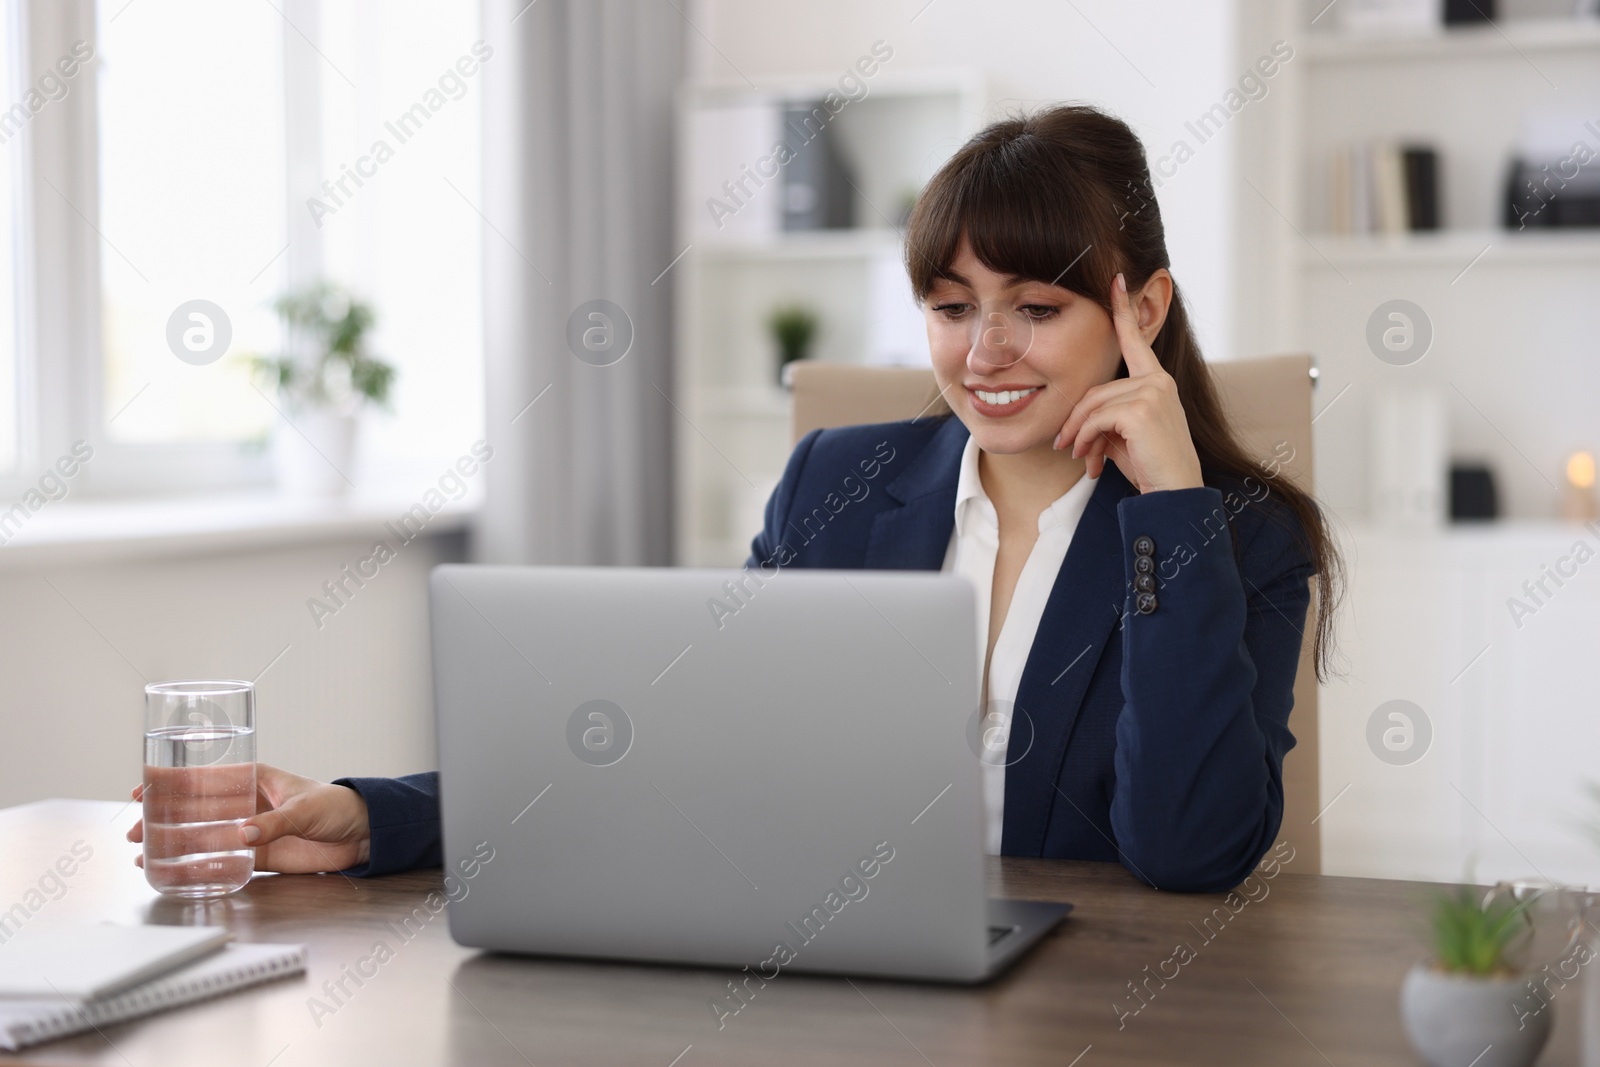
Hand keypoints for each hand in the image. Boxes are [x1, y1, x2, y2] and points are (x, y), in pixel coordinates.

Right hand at [128, 763, 371, 874]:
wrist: (362, 834)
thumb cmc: (336, 806)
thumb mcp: (305, 809)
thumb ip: (275, 822)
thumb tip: (243, 835)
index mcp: (255, 779)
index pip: (206, 776)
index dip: (173, 782)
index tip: (143, 789)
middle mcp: (247, 804)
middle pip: (196, 809)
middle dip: (164, 818)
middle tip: (135, 830)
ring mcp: (250, 830)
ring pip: (203, 836)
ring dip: (175, 843)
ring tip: (144, 853)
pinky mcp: (259, 855)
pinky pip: (223, 861)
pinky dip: (199, 866)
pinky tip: (177, 872)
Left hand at [1053, 272, 1203, 493]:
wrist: (1174, 495)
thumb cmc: (1150, 468)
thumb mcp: (1123, 436)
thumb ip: (1104, 417)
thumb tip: (1073, 426)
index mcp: (1157, 381)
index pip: (1136, 341)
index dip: (1124, 311)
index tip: (1115, 282)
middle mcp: (1158, 380)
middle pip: (1096, 388)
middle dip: (1075, 420)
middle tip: (1065, 447)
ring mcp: (1153, 391)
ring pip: (1092, 404)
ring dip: (1077, 434)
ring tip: (1077, 457)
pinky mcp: (1143, 407)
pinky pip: (1096, 418)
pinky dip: (1086, 440)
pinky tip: (1089, 461)